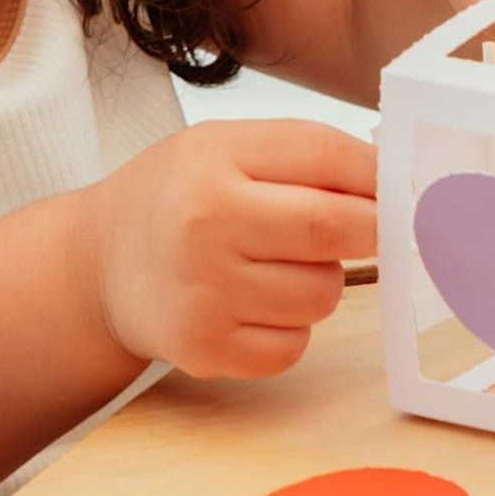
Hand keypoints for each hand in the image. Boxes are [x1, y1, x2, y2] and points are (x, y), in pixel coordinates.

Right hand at [82, 121, 379, 379]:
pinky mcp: (205, 348)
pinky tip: (252, 305)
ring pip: (323, 293)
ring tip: (275, 267)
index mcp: (213, 159)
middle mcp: (204, 224)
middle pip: (334, 229)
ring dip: (321, 282)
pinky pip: (294, 344)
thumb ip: (305, 155)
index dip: (378, 175)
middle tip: (366, 230)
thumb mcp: (225, 148)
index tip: (397, 189)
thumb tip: (395, 181)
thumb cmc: (176, 198)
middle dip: (370, 231)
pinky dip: (290, 328)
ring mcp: (204, 292)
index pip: (326, 156)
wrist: (97, 263)